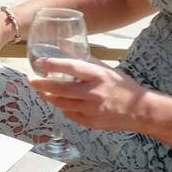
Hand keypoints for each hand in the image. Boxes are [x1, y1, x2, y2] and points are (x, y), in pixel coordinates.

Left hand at [30, 57, 151, 131]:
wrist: (140, 111)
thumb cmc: (121, 86)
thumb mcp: (105, 69)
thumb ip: (85, 62)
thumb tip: (64, 48)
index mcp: (98, 76)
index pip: (72, 68)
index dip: (53, 65)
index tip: (39, 62)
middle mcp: (94, 93)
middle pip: (61, 90)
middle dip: (42, 85)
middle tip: (31, 80)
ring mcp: (92, 110)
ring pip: (62, 104)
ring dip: (49, 96)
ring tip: (41, 90)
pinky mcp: (92, 123)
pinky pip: (70, 115)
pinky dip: (63, 107)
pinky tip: (60, 101)